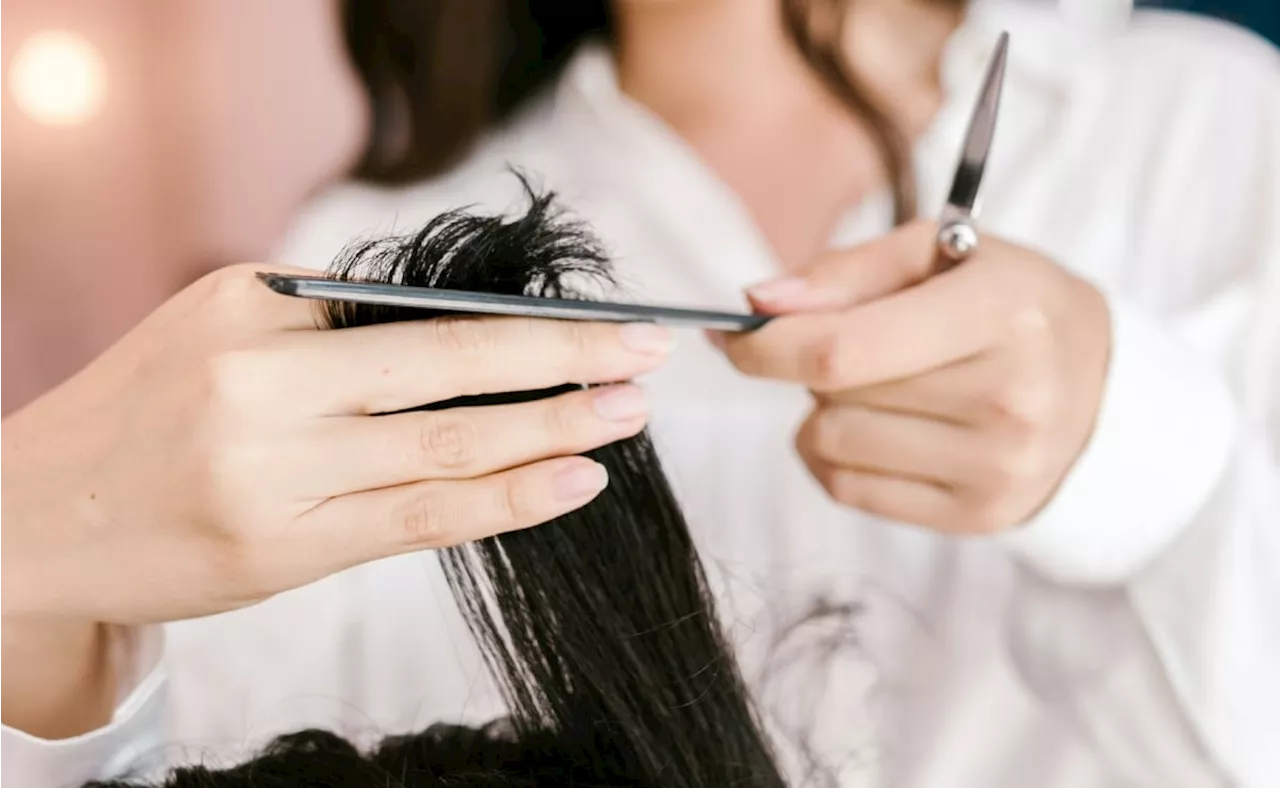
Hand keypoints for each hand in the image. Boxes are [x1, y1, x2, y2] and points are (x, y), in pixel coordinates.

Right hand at [0, 264, 671, 624]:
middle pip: (450, 366)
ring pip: (448, 446)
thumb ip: (335, 325)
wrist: (37, 517)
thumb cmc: (149, 410)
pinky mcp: (285, 548)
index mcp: (255, 312)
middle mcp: (266, 386)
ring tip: (626, 415)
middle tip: (649, 355)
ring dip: (552, 427)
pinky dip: (504, 500)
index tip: (604, 321)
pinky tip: (571, 482)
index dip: (525, 320)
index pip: (422, 311)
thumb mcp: (222, 328)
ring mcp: (276, 473)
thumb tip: (474, 328)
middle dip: (564, 359)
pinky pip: (419, 519)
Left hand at [715, 221, 1111, 533]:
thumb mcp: (943, 255)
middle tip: (855, 343)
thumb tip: (760, 303)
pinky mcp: (980, 517)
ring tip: (878, 385)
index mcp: (1005, 312)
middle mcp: (1011, 399)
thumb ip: (845, 272)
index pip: (844, 350)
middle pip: (832, 395)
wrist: (1103, 389)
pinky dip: (835, 456)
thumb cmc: (1008, 305)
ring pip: (829, 444)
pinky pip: (848, 491)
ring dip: (823, 411)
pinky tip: (878, 428)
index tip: (732, 334)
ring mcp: (999, 469)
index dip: (767, 346)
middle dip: (811, 363)